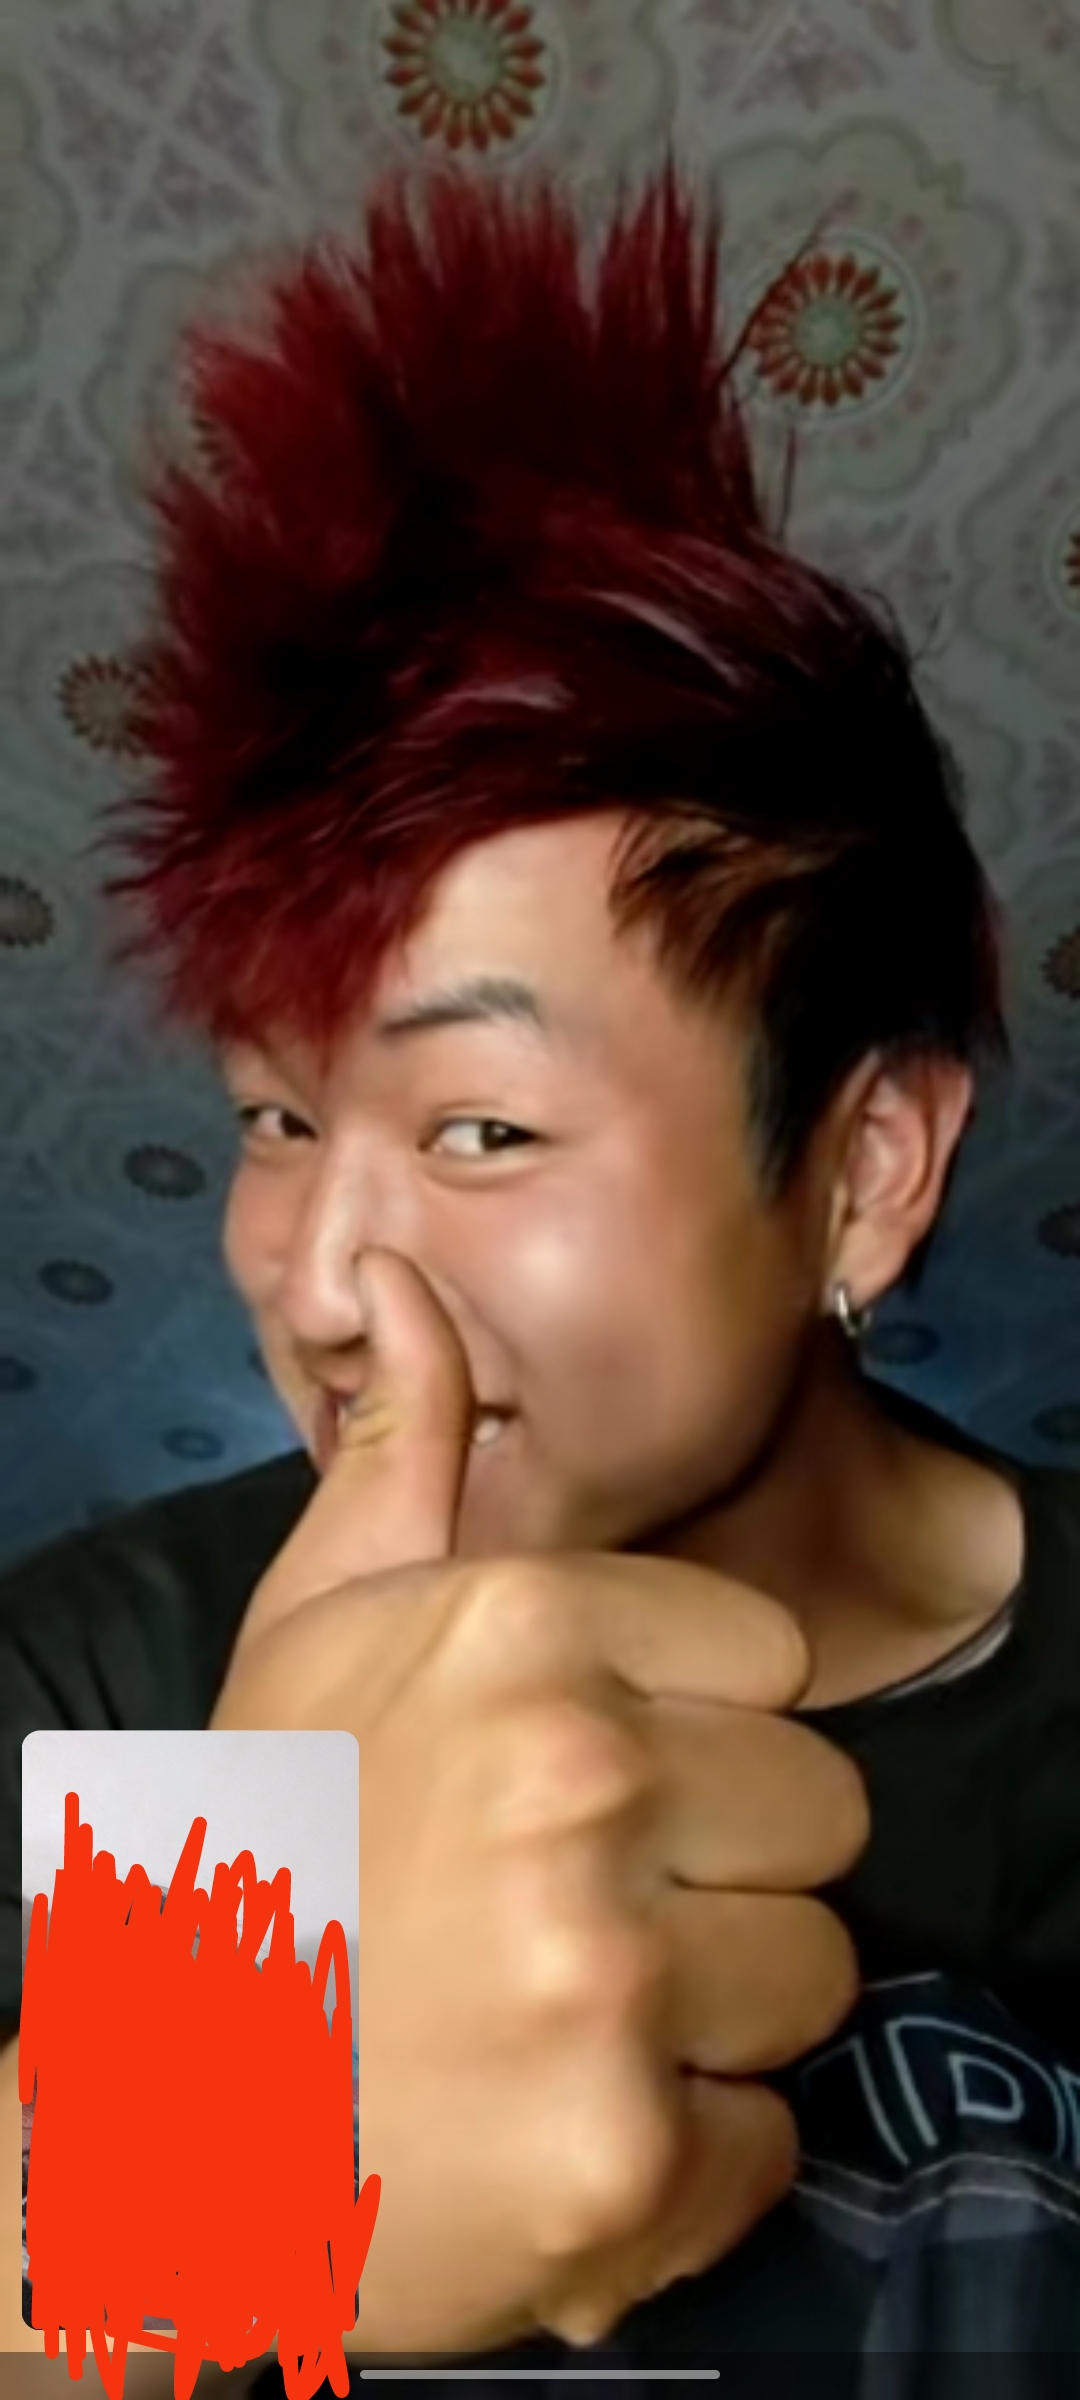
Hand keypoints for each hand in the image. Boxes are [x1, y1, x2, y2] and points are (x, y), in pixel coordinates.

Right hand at [213, 1251, 867, 2353]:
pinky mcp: (628, 2154)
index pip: (773, 1660)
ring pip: (815, 1969)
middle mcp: (577, 1777)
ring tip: (569, 2016)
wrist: (170, 2124)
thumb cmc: (260, 1852)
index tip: (601, 1781)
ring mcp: (606, 1972)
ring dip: (715, 2010)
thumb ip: (403, 1455)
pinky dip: (689, 2155)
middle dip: (724, 1863)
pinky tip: (567, 2124)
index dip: (698, 1727)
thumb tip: (406, 1275)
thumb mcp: (312, 1629)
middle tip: (579, 1906)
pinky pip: (769, 2132)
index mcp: (521, 1628)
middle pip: (820, 1807)